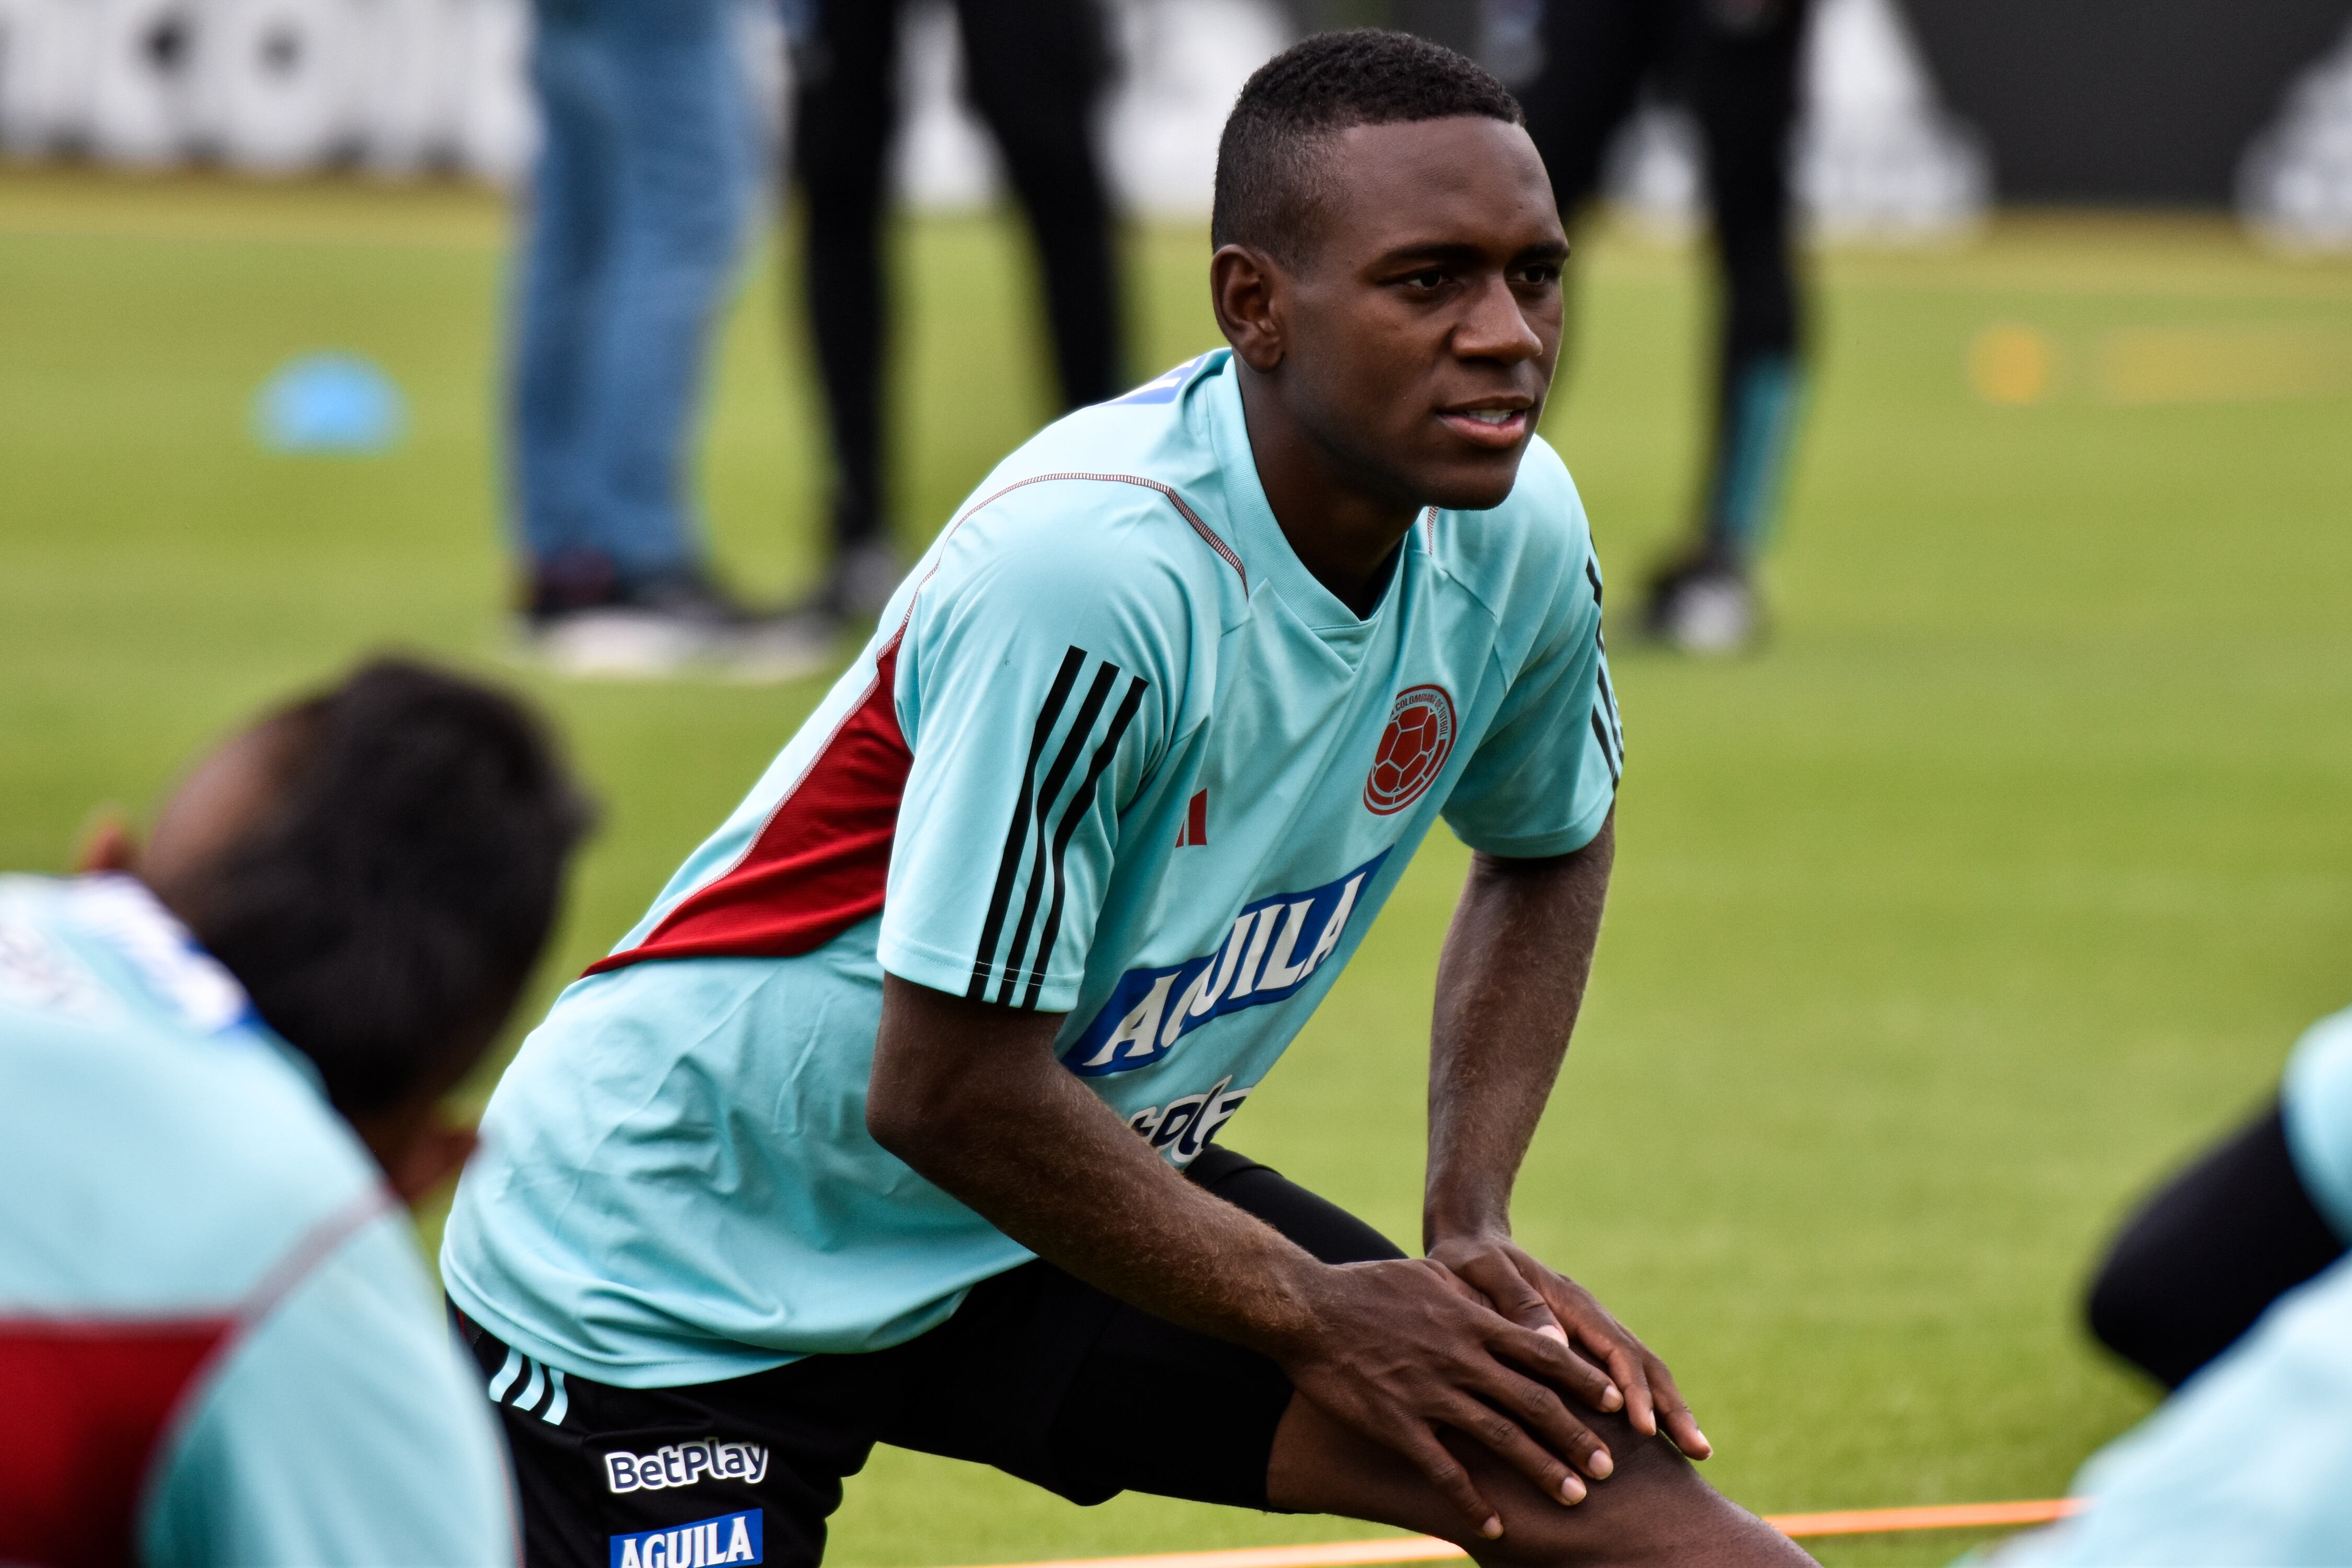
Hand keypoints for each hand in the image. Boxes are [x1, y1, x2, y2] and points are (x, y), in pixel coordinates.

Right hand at [1268, 1256, 1633, 1539]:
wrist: (1306, 1308)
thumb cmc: (1367, 1286)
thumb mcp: (1429, 1275)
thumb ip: (1473, 1295)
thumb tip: (1508, 1304)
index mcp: (1471, 1321)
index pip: (1543, 1351)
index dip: (1583, 1379)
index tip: (1616, 1403)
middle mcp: (1460, 1357)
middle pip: (1533, 1401)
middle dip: (1575, 1436)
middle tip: (1608, 1467)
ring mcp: (1430, 1393)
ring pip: (1500, 1437)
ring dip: (1541, 1469)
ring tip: (1573, 1496)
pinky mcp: (1398, 1423)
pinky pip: (1444, 1469)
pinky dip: (1473, 1500)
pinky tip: (1496, 1526)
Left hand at [1429, 1230, 1710, 1461]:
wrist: (1470, 1242)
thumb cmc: (1470, 1261)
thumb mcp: (1485, 1271)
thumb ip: (1517, 1302)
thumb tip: (1557, 1346)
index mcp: (1572, 1301)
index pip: (1615, 1349)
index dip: (1632, 1389)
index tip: (1644, 1429)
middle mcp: (1592, 1317)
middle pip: (1644, 1362)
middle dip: (1672, 1406)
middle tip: (1698, 1451)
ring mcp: (1592, 1331)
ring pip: (1642, 1371)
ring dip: (1670, 1410)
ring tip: (1696, 1453)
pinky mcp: (1583, 1346)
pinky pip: (1623, 1377)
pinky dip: (1647, 1406)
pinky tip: (1658, 1441)